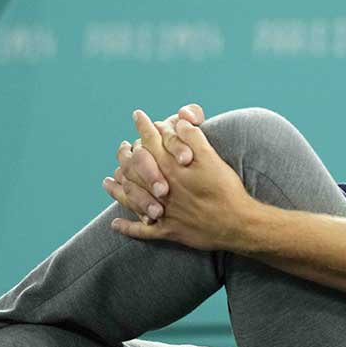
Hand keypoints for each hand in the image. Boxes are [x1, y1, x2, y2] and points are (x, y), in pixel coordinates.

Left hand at [109, 111, 252, 251]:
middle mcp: (161, 189)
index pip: (151, 142)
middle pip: (135, 169)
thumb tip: (178, 123)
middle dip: (126, 155)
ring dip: (118, 189)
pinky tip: (116, 224)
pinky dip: (127, 227)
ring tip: (108, 181)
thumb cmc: (226, 189)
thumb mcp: (212, 158)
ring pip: (132, 198)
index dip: (144, 127)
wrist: (238, 223)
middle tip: (122, 147)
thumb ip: (193, 138)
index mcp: (171, 168)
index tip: (137, 116)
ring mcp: (163, 211)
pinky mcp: (168, 230)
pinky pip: (142, 230)